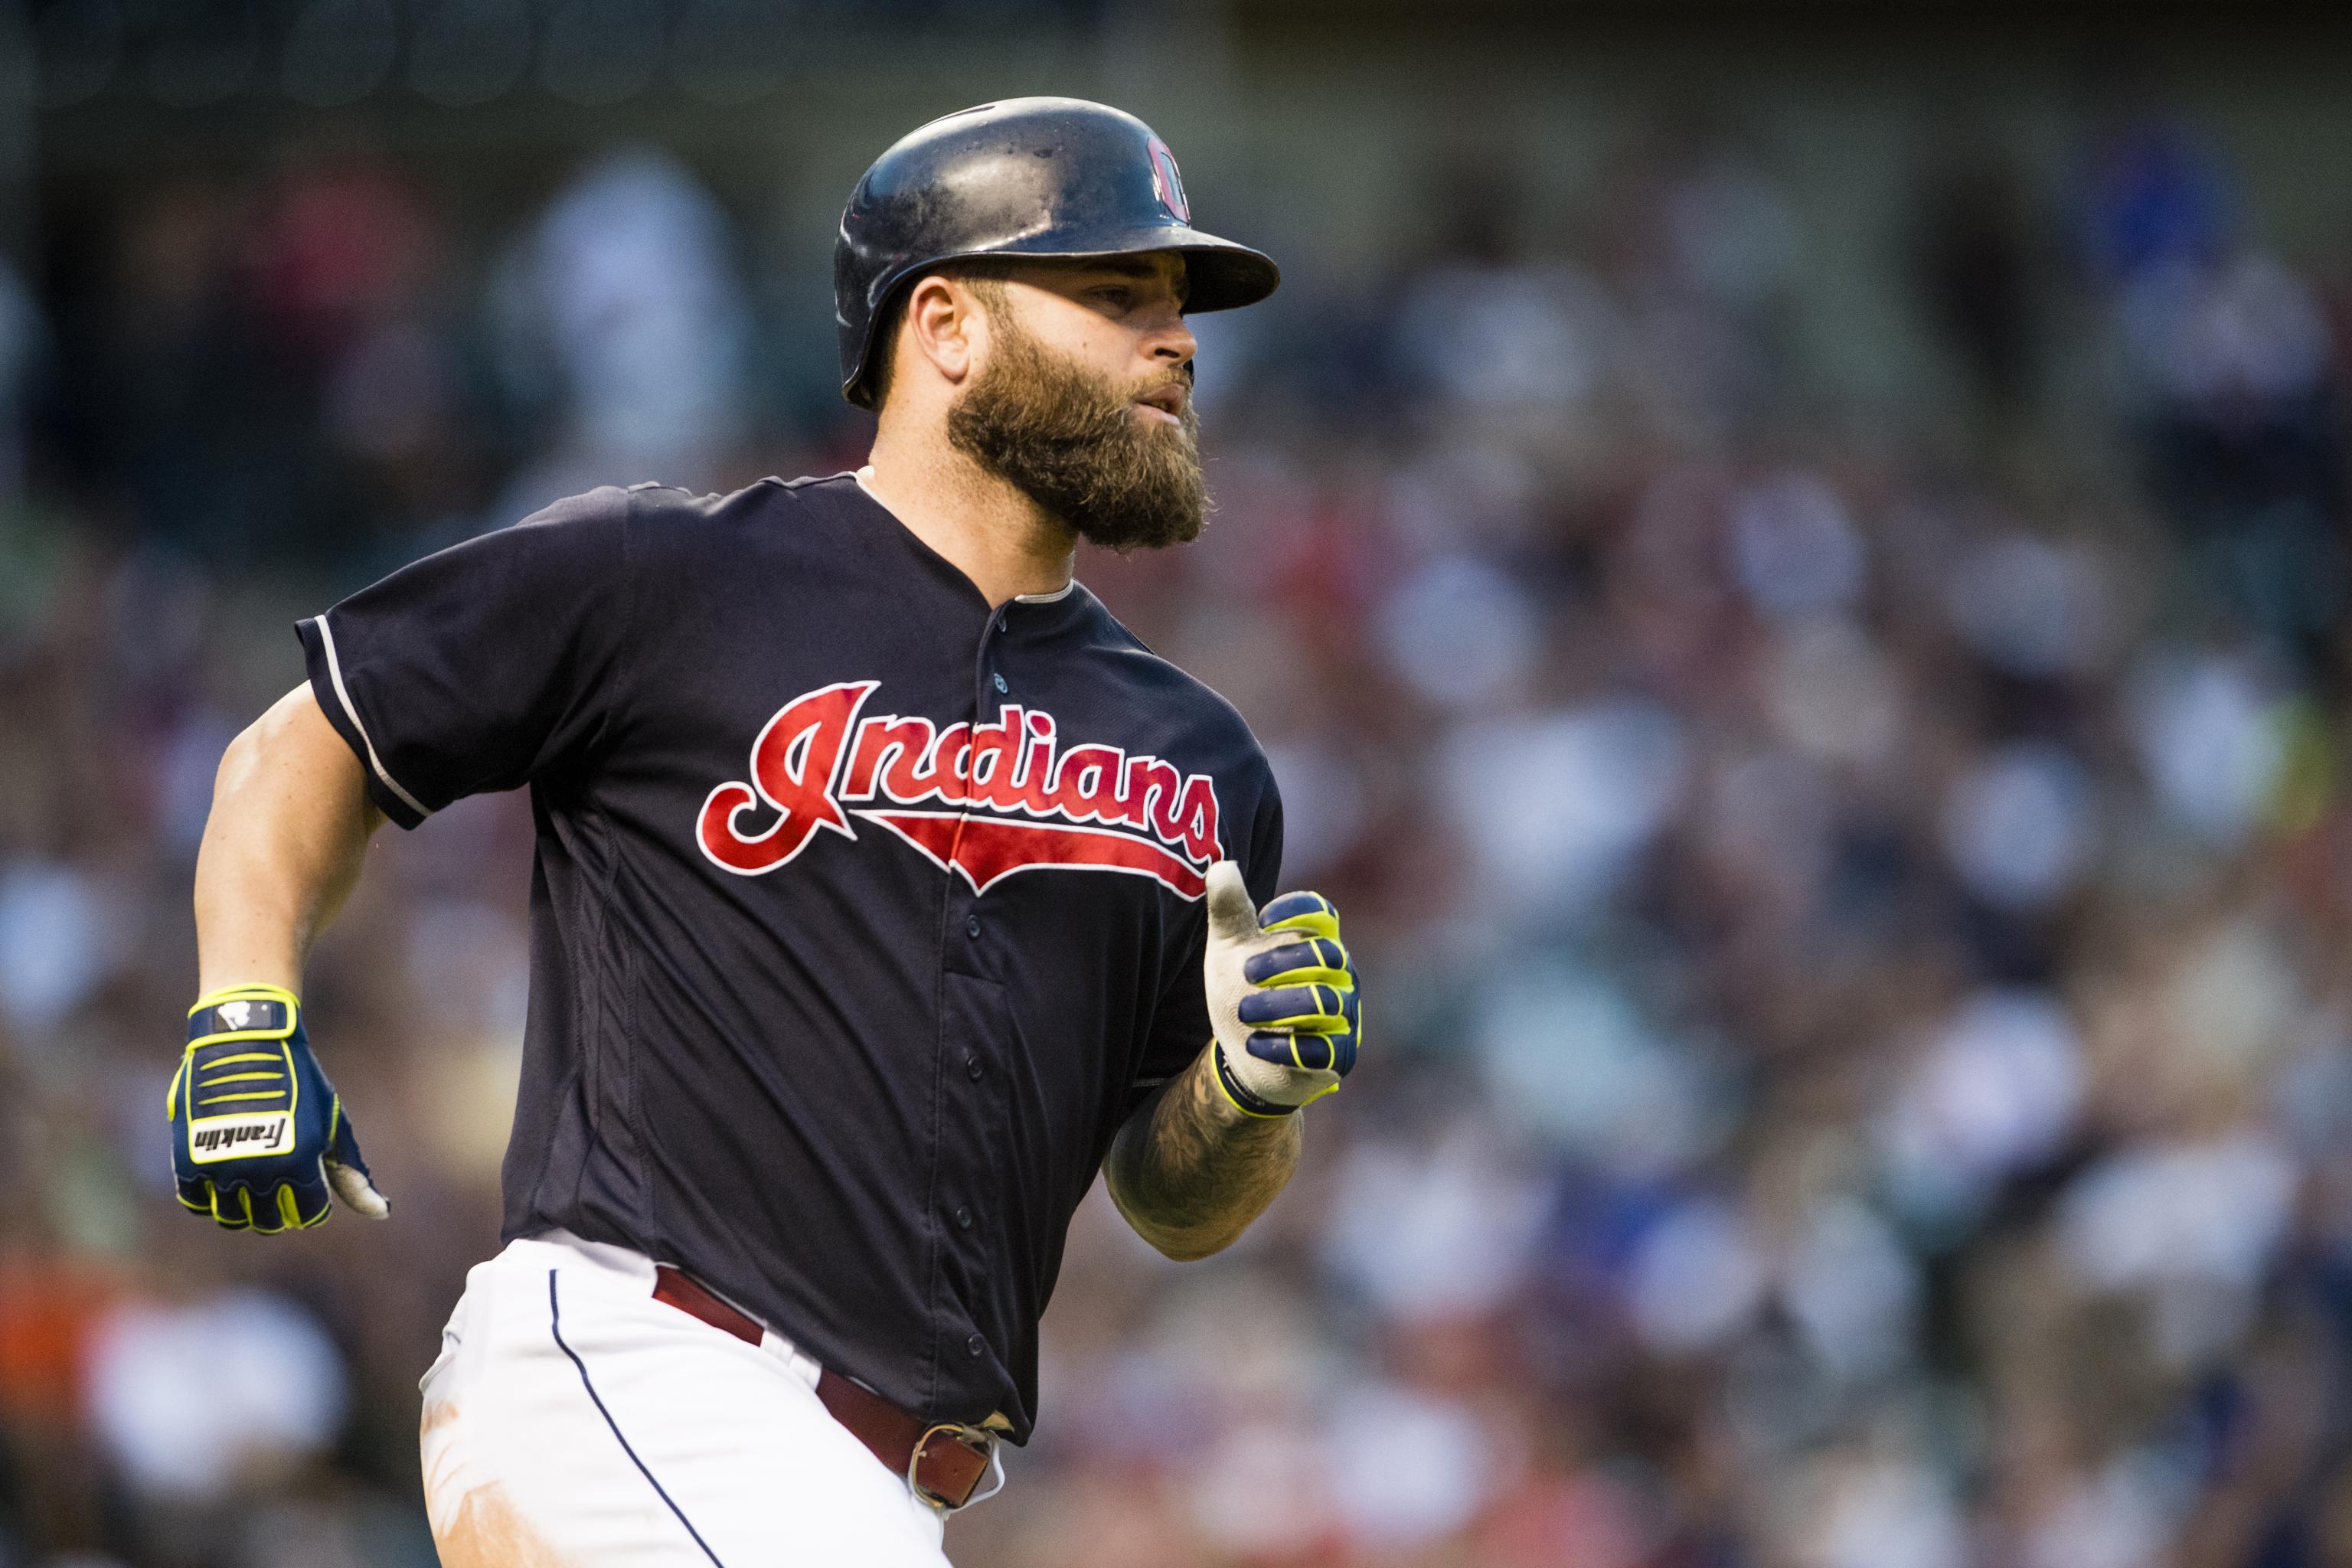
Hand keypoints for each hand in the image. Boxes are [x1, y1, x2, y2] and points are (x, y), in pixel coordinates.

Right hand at [168, 985, 387, 1231]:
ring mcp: (221, 1166)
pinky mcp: (188, 1158)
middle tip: (281, 1187)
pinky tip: (226, 1177)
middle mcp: (259, 1170)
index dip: (313, 1207)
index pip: (308, 1215)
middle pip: (268, 1222)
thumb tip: (382, 1213)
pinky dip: (210, 1197)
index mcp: (300, 1163)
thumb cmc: (300, 1082)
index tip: (310, 1189)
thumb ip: (351, 1174)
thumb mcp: (332, 1125)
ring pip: (232, 1217)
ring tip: (254, 1182)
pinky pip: (196, 1201)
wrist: (247, 1041)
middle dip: (280, 1210)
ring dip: (244, 1207)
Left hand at [1203, 861, 1361, 1116]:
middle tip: (1245, 972)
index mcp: (1314, 941)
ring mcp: (1344, 1014)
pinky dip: (1284, 1047)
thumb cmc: (1242, 990)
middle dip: (1282, 962)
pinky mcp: (1339, 1055)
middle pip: (1327, 955)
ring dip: (1279, 1007)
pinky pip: (1322, 1049)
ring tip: (1245, 1013)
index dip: (1299, 911)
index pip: (1323, 914)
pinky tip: (1254, 1045)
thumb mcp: (1228, 950)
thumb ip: (1228, 911)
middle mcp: (1339, 974)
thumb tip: (1222, 867)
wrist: (1244, 1053)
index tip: (1264, 922)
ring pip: (1326, 1002)